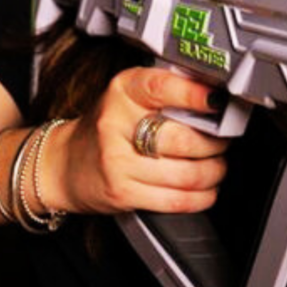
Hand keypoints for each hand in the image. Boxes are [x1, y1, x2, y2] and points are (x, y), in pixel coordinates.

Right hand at [41, 67, 229, 214]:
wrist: (63, 163)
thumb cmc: (108, 127)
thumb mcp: (130, 96)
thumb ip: (169, 90)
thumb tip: (218, 94)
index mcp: (122, 91)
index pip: (164, 87)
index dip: (197, 95)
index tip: (219, 102)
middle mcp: (116, 124)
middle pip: (185, 139)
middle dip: (217, 143)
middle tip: (224, 141)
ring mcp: (117, 161)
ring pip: (187, 173)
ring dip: (214, 172)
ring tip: (217, 166)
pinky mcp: (121, 193)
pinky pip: (176, 199)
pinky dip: (202, 196)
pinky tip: (206, 189)